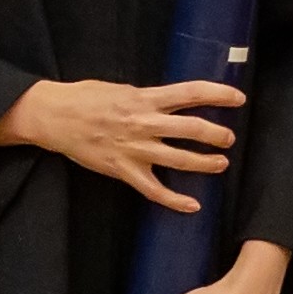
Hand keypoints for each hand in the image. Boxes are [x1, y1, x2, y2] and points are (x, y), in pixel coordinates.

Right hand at [0, 77, 242, 212]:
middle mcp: (143, 123)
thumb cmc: (86, 98)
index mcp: (145, 98)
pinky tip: (193, 205)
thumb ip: (148, 97)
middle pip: (190, 128)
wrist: (54, 118)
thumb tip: (173, 100)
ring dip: (204, 163)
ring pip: (178, 159)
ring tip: (220, 164)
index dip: (218, 94)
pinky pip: (154, 190)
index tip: (238, 98)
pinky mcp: (123, 171)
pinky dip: (175, 200)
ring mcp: (134, 149)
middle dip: (216, 134)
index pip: (190, 93)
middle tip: (229, 139)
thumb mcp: (121, 88)